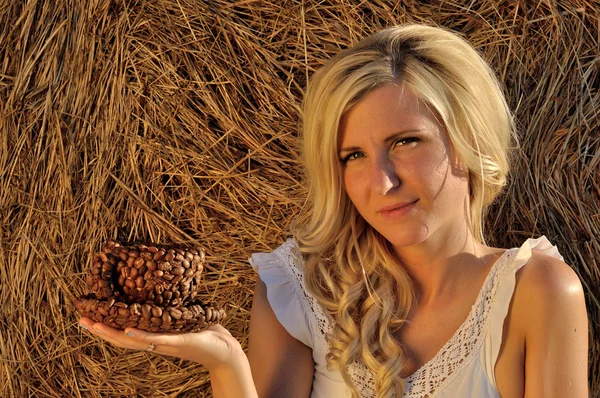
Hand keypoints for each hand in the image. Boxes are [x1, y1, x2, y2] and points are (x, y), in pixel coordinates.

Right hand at [78, 317, 245, 371]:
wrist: (225, 351)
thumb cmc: (205, 333)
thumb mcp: (183, 318)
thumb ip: (171, 308)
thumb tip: (162, 287)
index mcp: (154, 337)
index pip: (124, 332)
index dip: (106, 326)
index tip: (87, 315)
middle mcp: (155, 343)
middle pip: (122, 338)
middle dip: (100, 330)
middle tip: (80, 319)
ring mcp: (165, 344)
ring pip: (134, 341)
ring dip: (114, 334)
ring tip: (95, 325)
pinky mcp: (179, 342)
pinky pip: (157, 340)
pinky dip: (143, 336)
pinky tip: (130, 331)